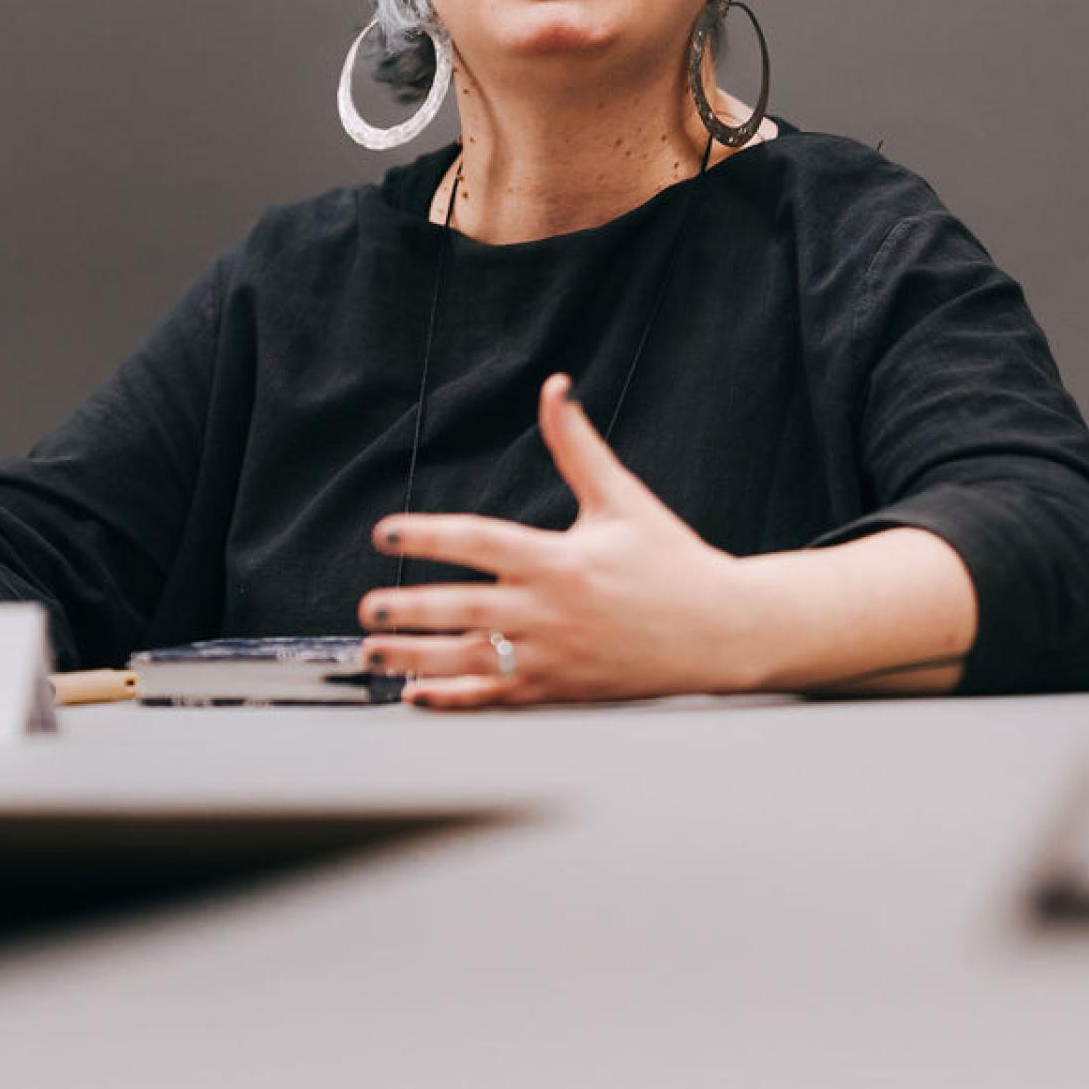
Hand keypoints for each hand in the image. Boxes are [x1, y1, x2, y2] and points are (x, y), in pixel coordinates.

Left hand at [358, 372, 750, 707]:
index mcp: (561, 559)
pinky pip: (497, 699)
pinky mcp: (560, 690)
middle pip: (464, 610)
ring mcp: (555, 657)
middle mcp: (552, 611)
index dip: (427, 536)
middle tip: (367, 609)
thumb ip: (577, 446)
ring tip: (373, 655)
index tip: (385, 533)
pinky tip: (417, 696)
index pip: (479, 543)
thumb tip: (554, 387)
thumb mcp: (621, 497)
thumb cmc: (670, 561)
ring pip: (471, 661)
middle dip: (408, 611)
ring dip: (416, 661)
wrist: (721, 630)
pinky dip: (454, 700)